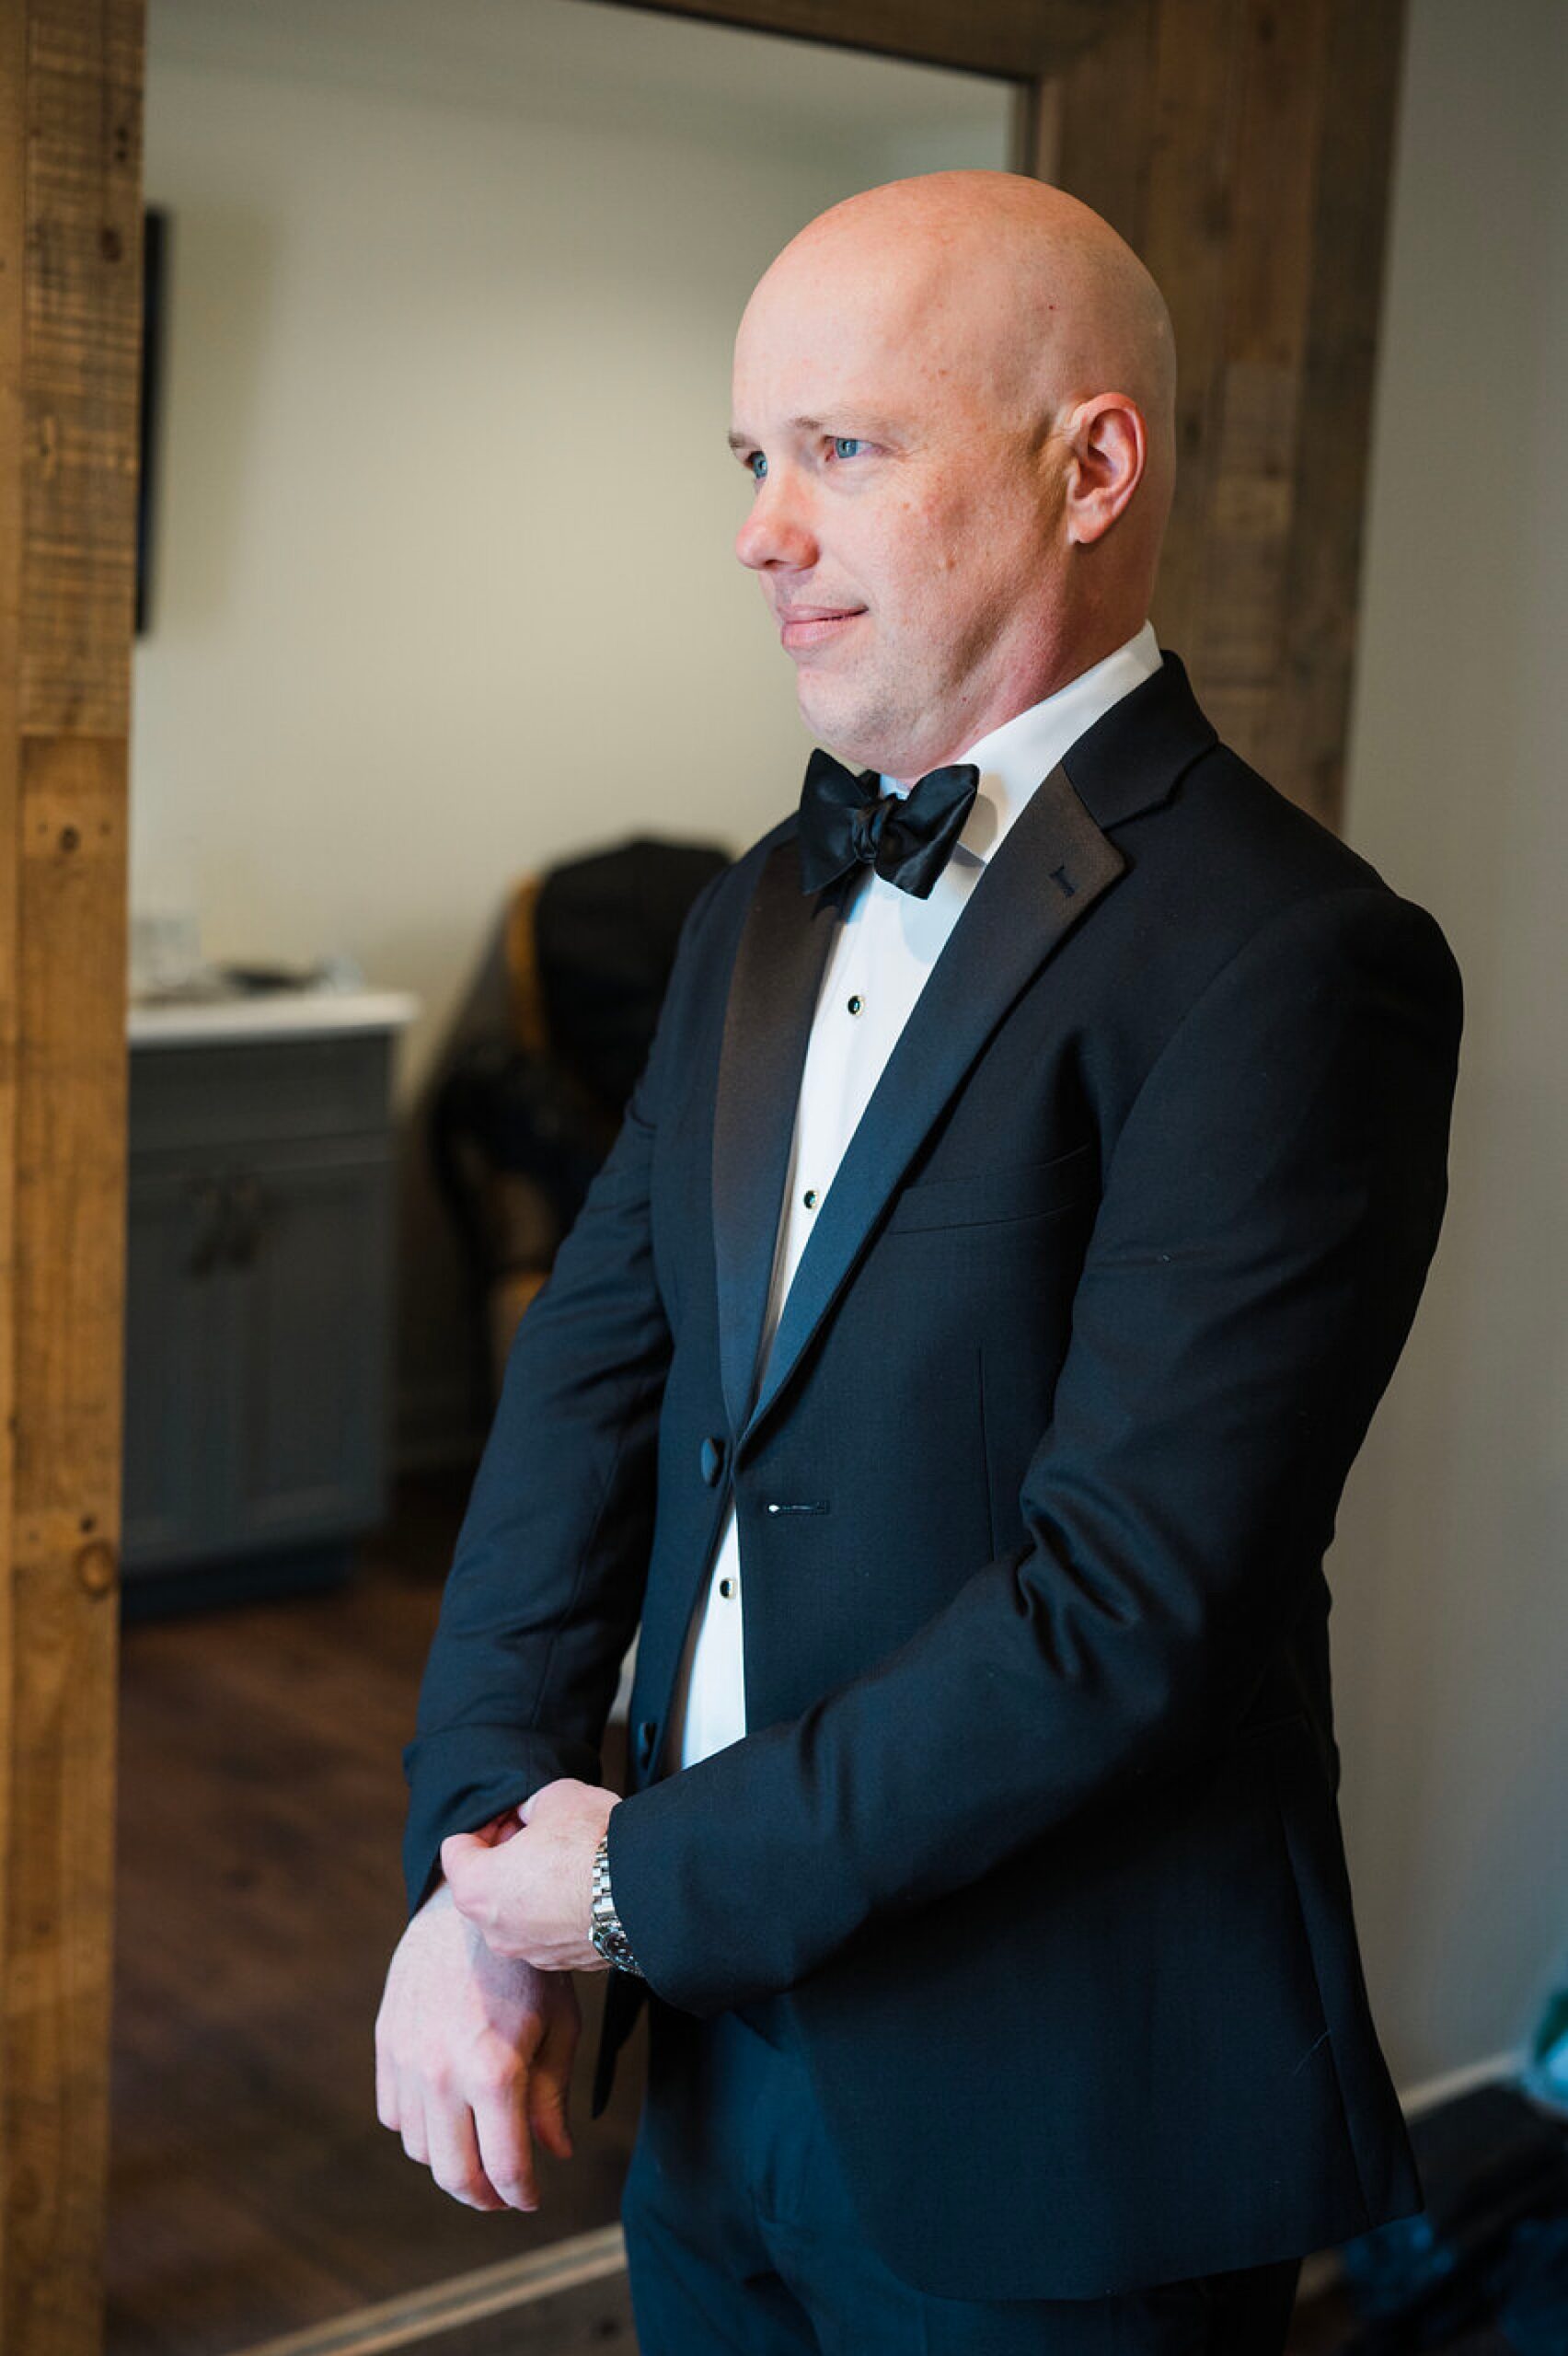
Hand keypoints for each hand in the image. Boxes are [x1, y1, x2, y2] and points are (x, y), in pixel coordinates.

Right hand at [375, 1868, 580, 2210]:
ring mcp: (406, 2060)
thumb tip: (556, 2152)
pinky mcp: (385, 2043)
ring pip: (421, 2149)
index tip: (532, 2198)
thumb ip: (551, 2094)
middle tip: (502, 2193)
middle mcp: (442, 2072)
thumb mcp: (558, 2023)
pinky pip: (393, 2114)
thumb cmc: (525, 1963)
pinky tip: (445, 2112)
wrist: (465, 1903)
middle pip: (454, 2173)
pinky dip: (418, 2126)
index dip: (522, 2193)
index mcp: (493, 2070)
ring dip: (450, 2160)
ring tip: (477, 2149)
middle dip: (483, 2195)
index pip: (505, 2166)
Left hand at [441, 1778, 617, 1973]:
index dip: (485, 1823)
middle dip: (505, 1856)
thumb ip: (528, 1806)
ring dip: (531, 1887)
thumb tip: (531, 1813)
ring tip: (566, 1860)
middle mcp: (495, 1930)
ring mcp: (530, 1952)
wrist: (645, 1889)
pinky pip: (547, 1930)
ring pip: (516, 1911)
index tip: (510, 1817)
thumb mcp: (554, 1797)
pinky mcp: (563, 1962)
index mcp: (477, 1888)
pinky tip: (583, 1887)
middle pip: (483, 1883)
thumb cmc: (594, 1847)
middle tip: (537, 1833)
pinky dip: (556, 1911)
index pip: (455, 1848)